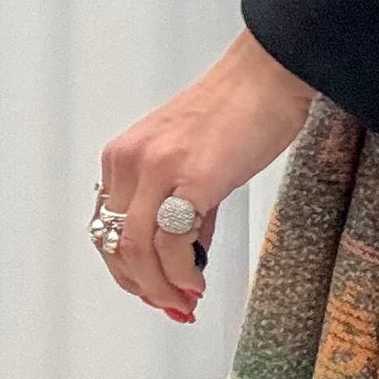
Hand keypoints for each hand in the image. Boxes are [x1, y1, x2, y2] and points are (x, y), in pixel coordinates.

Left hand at [95, 28, 315, 318]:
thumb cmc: (242, 108)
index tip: (151, 289)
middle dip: (140, 285)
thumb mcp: (192, 158)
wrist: (272, 75)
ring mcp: (158, 169)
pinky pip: (171, 243)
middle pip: (114, 245)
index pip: (106, 227)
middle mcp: (131, 161)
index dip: (126, 269)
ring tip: (185, 299)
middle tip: (169, 303)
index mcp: (124, 155)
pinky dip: (180, 272)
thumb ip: (182, 206)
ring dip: (159, 286)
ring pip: (136, 250)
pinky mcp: (192, 178)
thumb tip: (186, 256)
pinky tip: (197, 281)